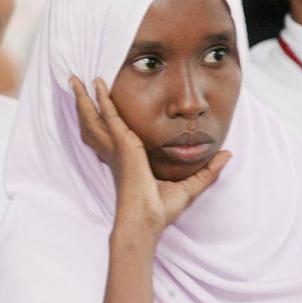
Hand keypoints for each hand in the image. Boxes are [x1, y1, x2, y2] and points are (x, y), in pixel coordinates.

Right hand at [71, 76, 229, 242]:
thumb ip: (208, 170)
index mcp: (126, 159)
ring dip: (84, 98)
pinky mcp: (123, 144)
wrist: (147, 222)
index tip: (98, 102)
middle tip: (74, 83)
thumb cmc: (161, 211)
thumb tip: (227, 155)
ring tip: (74, 80)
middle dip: (83, 102)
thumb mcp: (191, 187)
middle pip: (94, 121)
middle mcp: (116, 151)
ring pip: (95, 116)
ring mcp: (117, 147)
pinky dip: (101, 101)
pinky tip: (97, 86)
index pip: (111, 132)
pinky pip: (109, 117)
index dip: (102, 116)